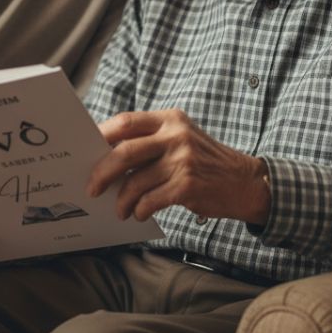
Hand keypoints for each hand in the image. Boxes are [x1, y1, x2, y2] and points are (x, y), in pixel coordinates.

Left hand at [86, 109, 269, 225]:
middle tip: (91, 187)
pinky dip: (140, 209)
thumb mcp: (180, 138)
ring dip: (122, 199)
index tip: (85, 150)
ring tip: (119, 209)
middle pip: (125, 151)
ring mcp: (183, 160)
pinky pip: (151, 200)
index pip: (127, 122)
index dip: (102, 135)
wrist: (245, 181)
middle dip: (102, 171)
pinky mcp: (188, 186)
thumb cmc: (204, 162)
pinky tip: (138, 213)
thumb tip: (106, 156)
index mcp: (169, 119)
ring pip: (136, 181)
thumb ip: (150, 141)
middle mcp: (175, 136)